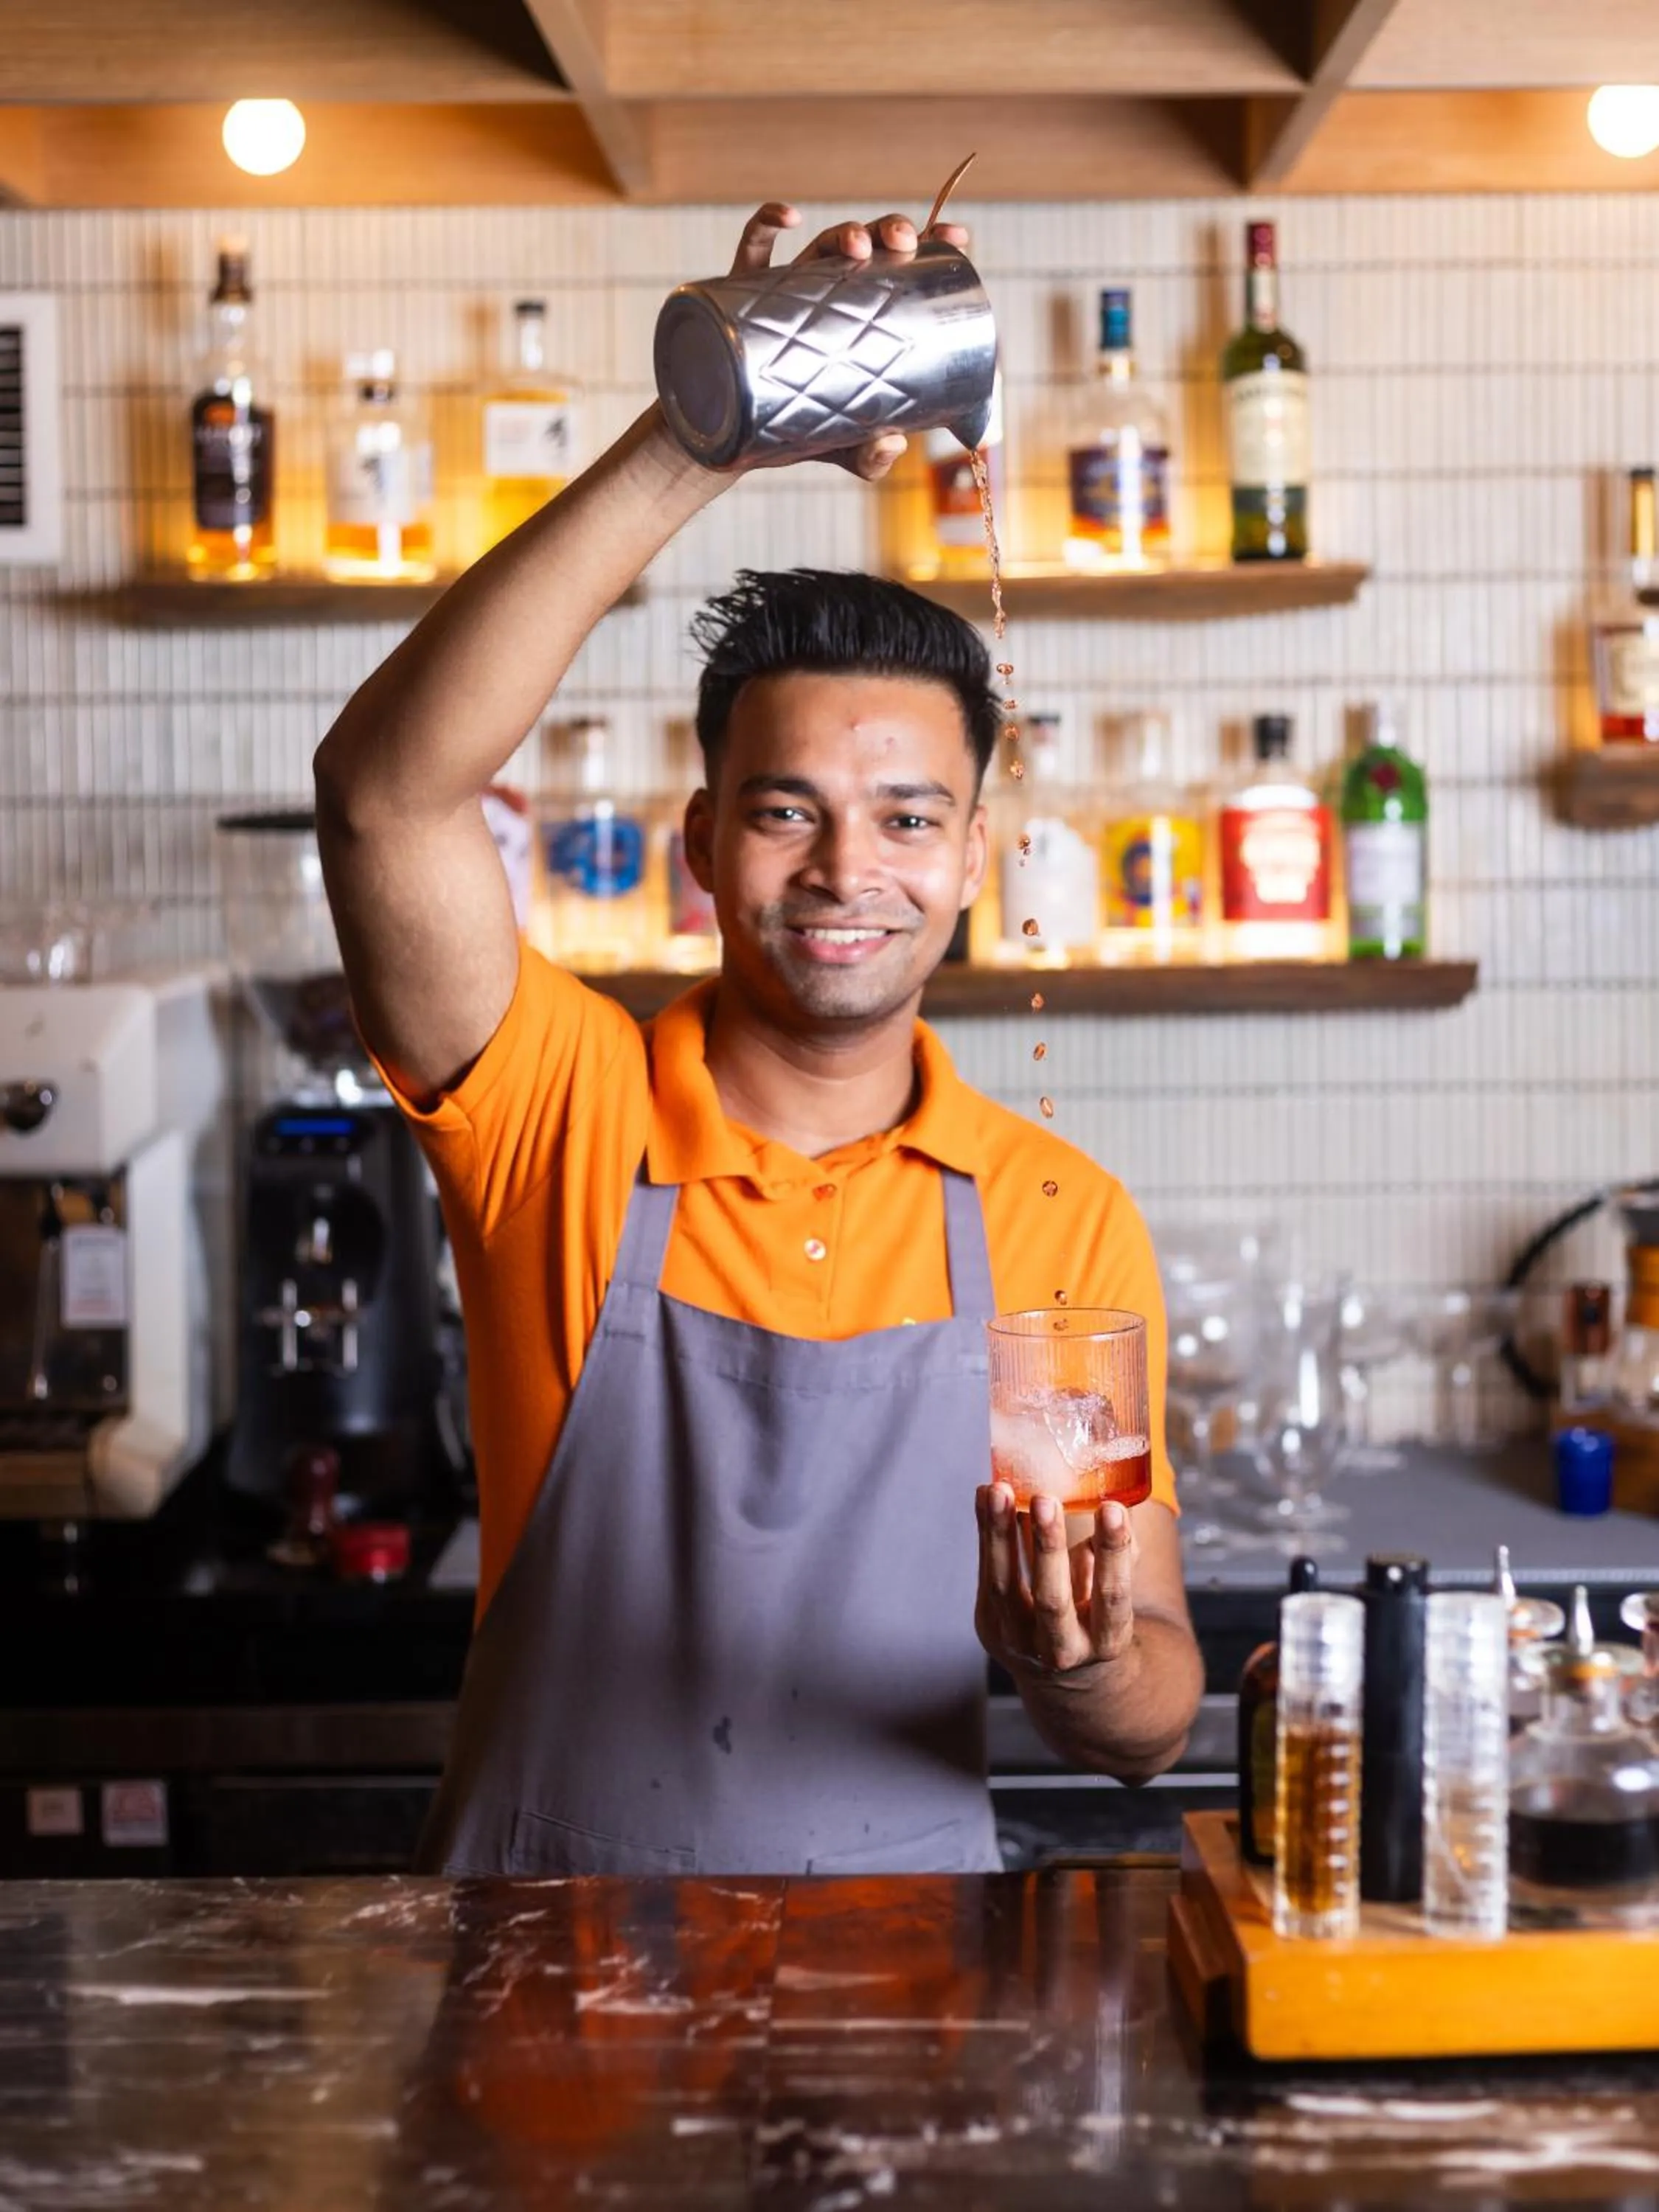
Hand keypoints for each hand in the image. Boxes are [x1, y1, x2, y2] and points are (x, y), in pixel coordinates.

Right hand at [725, 202, 972, 481]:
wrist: (736, 436)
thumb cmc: (799, 432)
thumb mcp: (843, 449)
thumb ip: (871, 455)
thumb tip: (896, 444)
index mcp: (862, 318)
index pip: (901, 269)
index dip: (929, 243)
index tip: (955, 236)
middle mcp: (831, 294)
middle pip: (867, 245)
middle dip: (889, 230)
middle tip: (904, 242)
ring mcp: (789, 290)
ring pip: (821, 244)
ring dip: (844, 231)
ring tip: (859, 245)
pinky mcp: (745, 293)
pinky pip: (753, 247)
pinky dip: (766, 222)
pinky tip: (790, 218)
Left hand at [974, 1484, 1139, 1674]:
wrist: (1062, 1674)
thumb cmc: (1096, 1618)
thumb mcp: (1116, 1594)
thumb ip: (1118, 1556)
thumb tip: (1114, 1504)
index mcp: (1106, 1642)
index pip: (1112, 1596)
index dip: (1113, 1553)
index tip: (1112, 1509)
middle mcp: (1061, 1651)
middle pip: (1052, 1600)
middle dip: (1048, 1547)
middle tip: (1045, 1499)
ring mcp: (1018, 1641)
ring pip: (1005, 1587)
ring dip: (1000, 1534)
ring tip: (999, 1491)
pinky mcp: (990, 1623)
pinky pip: (986, 1574)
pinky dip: (985, 1532)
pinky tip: (985, 1496)